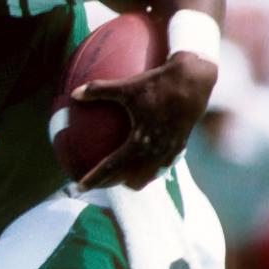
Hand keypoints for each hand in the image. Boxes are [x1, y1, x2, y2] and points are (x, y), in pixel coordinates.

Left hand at [76, 51, 216, 190]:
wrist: (194, 80)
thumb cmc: (158, 83)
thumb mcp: (127, 86)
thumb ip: (99, 90)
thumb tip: (75, 93)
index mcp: (139, 141)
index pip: (112, 166)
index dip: (95, 178)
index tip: (80, 187)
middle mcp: (155, 151)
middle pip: (134, 180)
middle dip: (118, 184)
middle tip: (102, 182)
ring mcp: (170, 150)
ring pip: (151, 175)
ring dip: (137, 178)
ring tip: (123, 176)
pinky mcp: (180, 145)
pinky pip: (164, 165)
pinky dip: (153, 167)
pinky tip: (147, 161)